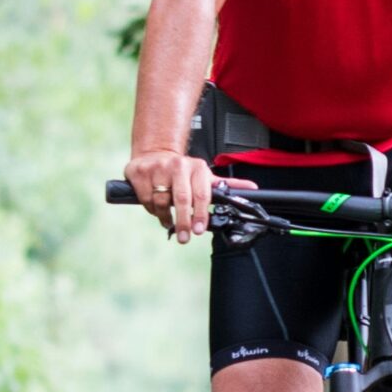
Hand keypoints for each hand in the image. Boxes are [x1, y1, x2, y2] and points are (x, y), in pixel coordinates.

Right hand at [124, 149, 252, 243]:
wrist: (155, 154)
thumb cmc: (183, 171)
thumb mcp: (206, 176)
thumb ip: (227, 185)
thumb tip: (254, 188)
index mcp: (197, 168)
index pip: (201, 194)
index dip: (201, 214)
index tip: (200, 230)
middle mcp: (178, 165)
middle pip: (182, 200)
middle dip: (183, 222)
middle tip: (184, 237)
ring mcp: (157, 167)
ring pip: (161, 201)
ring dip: (165, 217)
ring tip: (169, 222)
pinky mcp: (138, 172)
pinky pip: (145, 199)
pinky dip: (151, 209)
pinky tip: (156, 209)